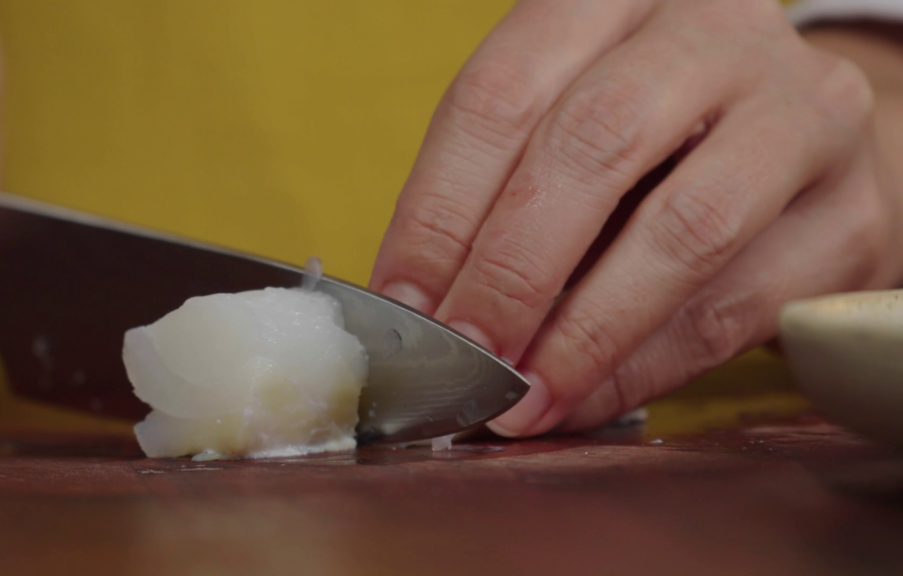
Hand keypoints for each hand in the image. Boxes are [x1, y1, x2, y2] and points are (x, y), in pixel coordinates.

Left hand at [370, 0, 902, 435]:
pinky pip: (738, 307)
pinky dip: (645, 365)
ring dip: (583, 333)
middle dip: (512, 270)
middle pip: (593, 145)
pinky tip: (585, 395)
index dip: (440, 211)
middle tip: (463, 354)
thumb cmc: (655, 140)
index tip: (404, 303)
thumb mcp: (569, 125)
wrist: (800, 146)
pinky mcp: (850, 211)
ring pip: (682, 231)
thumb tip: (421, 308)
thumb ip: (500, 195)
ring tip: (520, 397)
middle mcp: (713, 32)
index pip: (503, 95)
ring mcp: (799, 114)